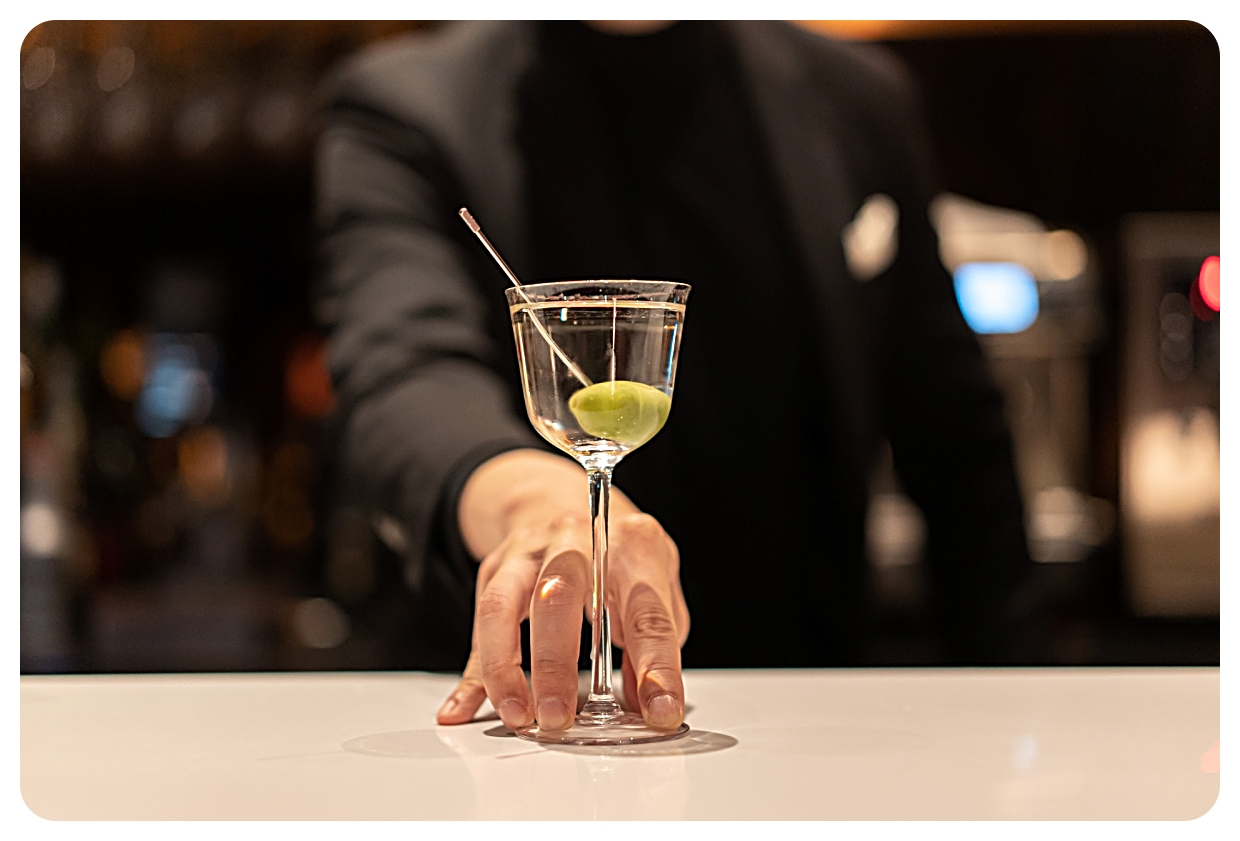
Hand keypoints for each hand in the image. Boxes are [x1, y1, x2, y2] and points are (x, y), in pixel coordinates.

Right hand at [435, 449, 689, 731]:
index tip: (660, 711)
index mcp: (632, 547)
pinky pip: (480, 626)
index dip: (656, 667)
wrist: (563, 501)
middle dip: (556, 663)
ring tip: (518, 715)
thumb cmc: (619, 554)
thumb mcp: (658, 583)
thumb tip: (647, 701)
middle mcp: (577, 541)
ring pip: (503, 605)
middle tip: (559, 717)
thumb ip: (658, 641)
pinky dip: (472, 675)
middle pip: (560, 596)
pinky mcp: (496, 568)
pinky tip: (463, 708)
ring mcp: (530, 552)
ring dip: (505, 668)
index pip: (648, 613)